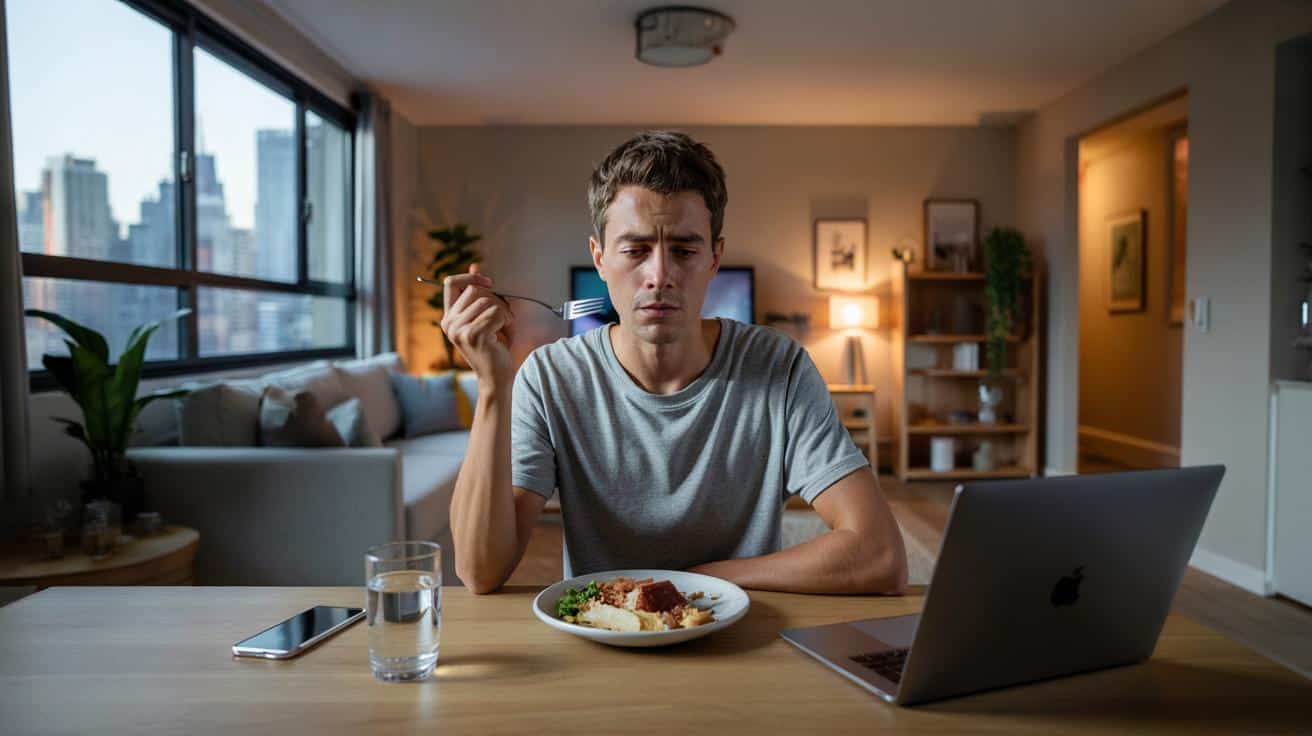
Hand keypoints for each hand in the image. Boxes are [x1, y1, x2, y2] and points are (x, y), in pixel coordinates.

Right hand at [438, 263, 515, 384]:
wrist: (496, 378)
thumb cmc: (493, 348)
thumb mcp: (482, 318)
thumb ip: (477, 294)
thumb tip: (475, 266)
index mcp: (448, 318)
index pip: (451, 283)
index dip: (470, 277)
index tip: (488, 283)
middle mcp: (449, 323)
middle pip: (474, 290)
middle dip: (495, 300)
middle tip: (503, 317)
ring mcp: (458, 329)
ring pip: (488, 301)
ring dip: (503, 313)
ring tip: (503, 328)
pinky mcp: (472, 334)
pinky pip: (495, 313)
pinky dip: (505, 321)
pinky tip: (502, 335)